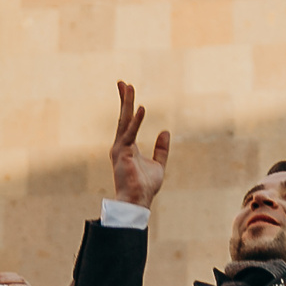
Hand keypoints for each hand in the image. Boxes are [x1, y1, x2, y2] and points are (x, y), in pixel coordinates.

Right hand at [110, 81, 170, 208]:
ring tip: (128, 87)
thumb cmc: (145, 187)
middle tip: (123, 82)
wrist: (137, 203)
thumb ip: (161, 149)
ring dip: (126, 103)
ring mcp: (120, 149)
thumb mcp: (158, 164)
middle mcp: (120, 145)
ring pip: (124, 121)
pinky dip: (136, 121)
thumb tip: (165, 131)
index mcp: (127, 147)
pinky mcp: (123, 153)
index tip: (127, 89)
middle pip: (122, 117)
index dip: (127, 106)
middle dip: (123, 99)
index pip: (126, 122)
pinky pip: (131, 133)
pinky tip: (141, 108)